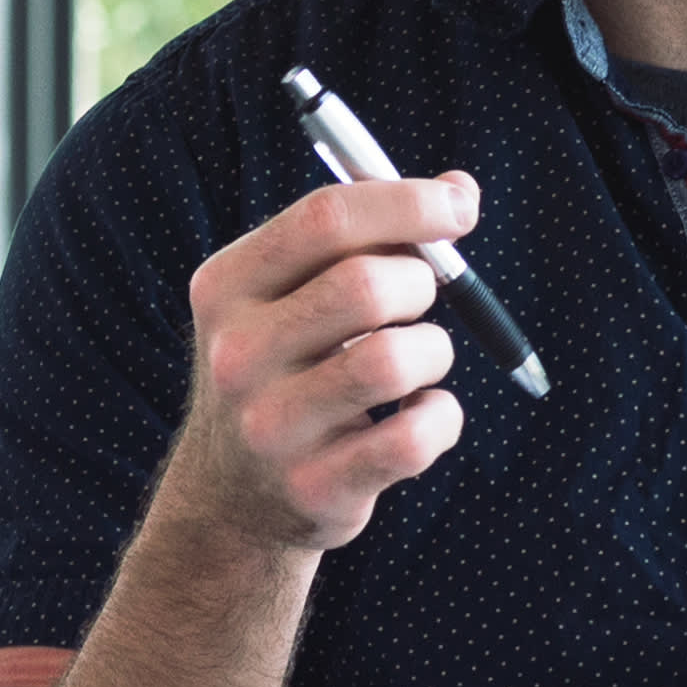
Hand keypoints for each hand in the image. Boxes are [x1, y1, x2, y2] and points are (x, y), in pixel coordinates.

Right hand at [158, 175, 473, 552]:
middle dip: (420, 284)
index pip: (325, 218)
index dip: (407, 203)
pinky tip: (419, 415)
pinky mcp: (314, 488)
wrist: (232, 496)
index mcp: (227, 286)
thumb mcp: (293, 294)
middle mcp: (237, 354)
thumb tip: (459, 190)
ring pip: (395, 361)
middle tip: (418, 301)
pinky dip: (442, 418)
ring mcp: (271, 427)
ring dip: (433, 352)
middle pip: (365, 286)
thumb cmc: (287, 369)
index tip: (458, 207)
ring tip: (418, 363)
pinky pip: (416, 437)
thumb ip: (367, 234)